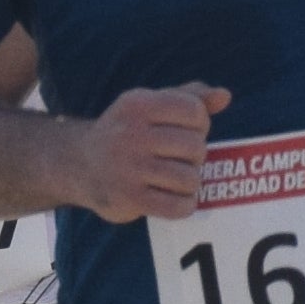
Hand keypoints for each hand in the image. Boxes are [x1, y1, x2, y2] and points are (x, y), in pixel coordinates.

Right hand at [59, 79, 222, 224]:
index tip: (185, 131)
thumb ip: (190, 97)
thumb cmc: (128, 131)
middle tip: (180, 159)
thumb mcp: (151, 105)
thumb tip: (224, 96)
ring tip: (177, 179)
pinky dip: (184, 205)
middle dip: (195, 155)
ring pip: (189, 178)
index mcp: (138, 104)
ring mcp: (128, 167)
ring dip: (190, 182)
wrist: (79, 164)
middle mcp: (130, 133)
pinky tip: (176, 200)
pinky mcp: (129, 198)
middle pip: (195, 146)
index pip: (194, 112)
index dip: (199, 124)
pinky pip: (177, 207)